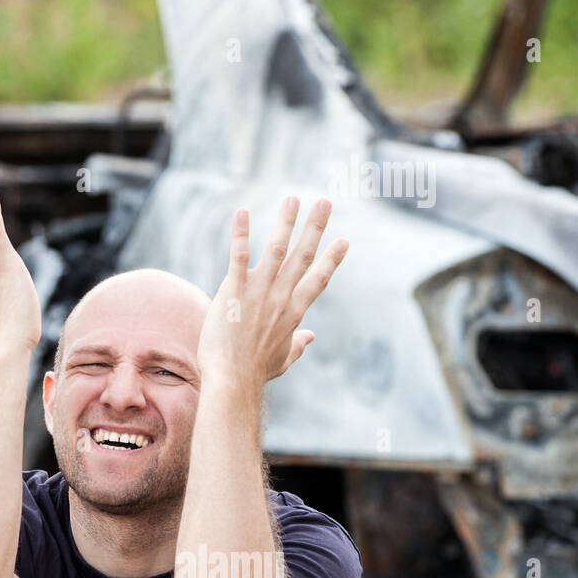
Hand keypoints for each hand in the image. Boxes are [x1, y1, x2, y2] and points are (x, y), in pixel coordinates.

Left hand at [196, 196, 348, 391]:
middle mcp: (281, 296)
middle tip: (325, 203)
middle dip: (315, 227)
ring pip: (277, 249)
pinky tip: (243, 212)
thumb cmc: (256, 371)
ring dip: (286, 222)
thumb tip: (311, 337)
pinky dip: (241, 233)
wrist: (233, 378)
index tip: (344, 241)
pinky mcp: (234, 289)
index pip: (318, 279)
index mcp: (294, 311)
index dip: (332, 259)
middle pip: (303, 256)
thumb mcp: (283, 358)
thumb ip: (298, 344)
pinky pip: (239, 255)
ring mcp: (259, 291)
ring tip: (293, 199)